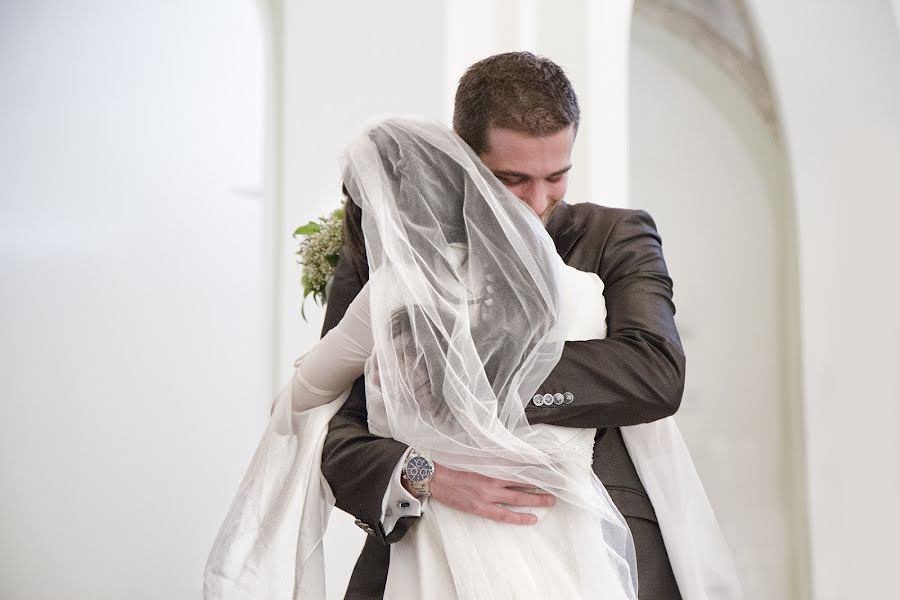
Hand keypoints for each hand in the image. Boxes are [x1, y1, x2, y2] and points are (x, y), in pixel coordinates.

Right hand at [421, 462, 555, 524]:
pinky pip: (505, 515)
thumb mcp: (475, 457)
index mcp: (491, 465)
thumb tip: (511, 456)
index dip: (535, 468)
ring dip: (536, 499)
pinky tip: (532, 518)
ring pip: (518, 498)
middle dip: (541, 484)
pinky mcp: (481, 508)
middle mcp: (493, 480)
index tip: (549, 468)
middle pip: (523, 482)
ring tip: (550, 501)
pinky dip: (520, 517)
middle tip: (556, 486)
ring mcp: (488, 495)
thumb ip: (493, 457)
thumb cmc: (453, 465)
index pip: (520, 467)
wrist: (436, 478)